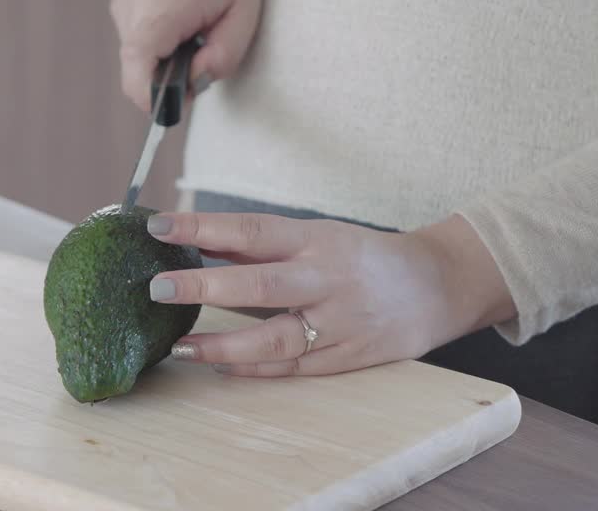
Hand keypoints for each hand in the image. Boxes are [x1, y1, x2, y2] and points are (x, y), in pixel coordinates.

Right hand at [110, 0, 263, 112]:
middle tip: (203, 63)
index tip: (170, 107)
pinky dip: (158, 48)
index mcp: (165, 1)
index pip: (138, 60)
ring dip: (164, 63)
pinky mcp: (122, 6)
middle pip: (136, 68)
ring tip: (196, 36)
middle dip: (166, 81)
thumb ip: (224, 54)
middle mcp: (134, 2)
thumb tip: (195, 81)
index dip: (149, 94)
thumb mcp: (246, 11)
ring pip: (135, 59)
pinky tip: (181, 27)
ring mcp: (124, 2)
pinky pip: (136, 44)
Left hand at [144, 211, 517, 376]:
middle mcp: (328, 279)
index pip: (250, 230)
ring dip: (223, 345)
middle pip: (260, 284)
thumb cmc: (362, 256)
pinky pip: (294, 367)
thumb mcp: (315, 235)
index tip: (157, 226)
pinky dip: (255, 369)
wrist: (440, 285)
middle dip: (205, 286)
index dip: (202, 227)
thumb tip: (193, 239)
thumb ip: (257, 245)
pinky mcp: (350, 357)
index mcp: (317, 239)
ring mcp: (341, 322)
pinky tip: (219, 367)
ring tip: (180, 346)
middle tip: (157, 288)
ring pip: (275, 339)